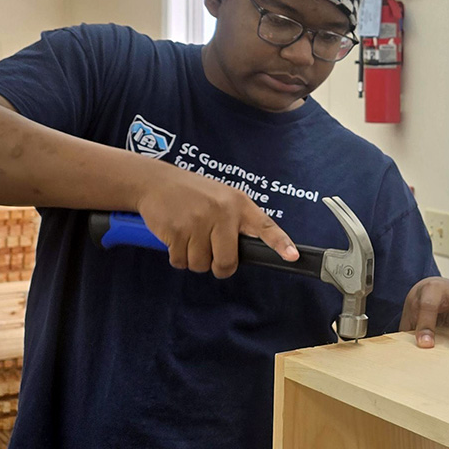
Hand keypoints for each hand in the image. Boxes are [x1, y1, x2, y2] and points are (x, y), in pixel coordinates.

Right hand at [134, 167, 297, 277]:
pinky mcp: (176, 230)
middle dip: (219, 267)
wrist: (156, 182)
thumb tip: (247, 252)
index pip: (265, 227)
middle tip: (211, 256)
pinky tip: (176, 238)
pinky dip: (177, 257)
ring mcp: (198, 221)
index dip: (280, 244)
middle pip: (227, 261)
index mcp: (239, 204)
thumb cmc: (193, 194)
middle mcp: (222, 212)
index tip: (292, 256)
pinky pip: (180, 261)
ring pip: (201, 264)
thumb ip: (238, 221)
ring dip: (194, 260)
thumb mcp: (222, 198)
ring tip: (189, 238)